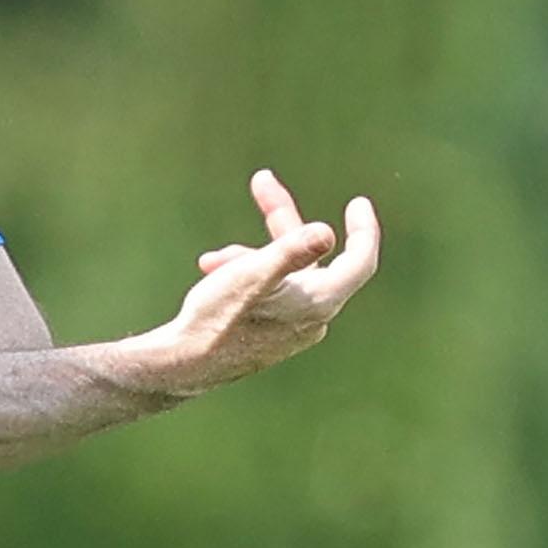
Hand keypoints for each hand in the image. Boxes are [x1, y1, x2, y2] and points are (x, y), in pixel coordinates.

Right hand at [142, 168, 380, 396]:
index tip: (357, 203)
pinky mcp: (273, 332)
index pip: (360, 262)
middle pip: (311, 255)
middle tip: (262, 181)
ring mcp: (293, 326)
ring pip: (283, 271)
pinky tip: (212, 272)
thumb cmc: (217, 318)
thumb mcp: (253, 274)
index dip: (364, 230)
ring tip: (211, 261)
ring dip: (249, 254)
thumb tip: (327, 232)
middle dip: (280, 219)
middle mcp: (313, 317)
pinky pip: (270, 289)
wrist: (184, 366)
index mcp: (318, 302)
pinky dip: (245, 273)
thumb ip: (291, 252)